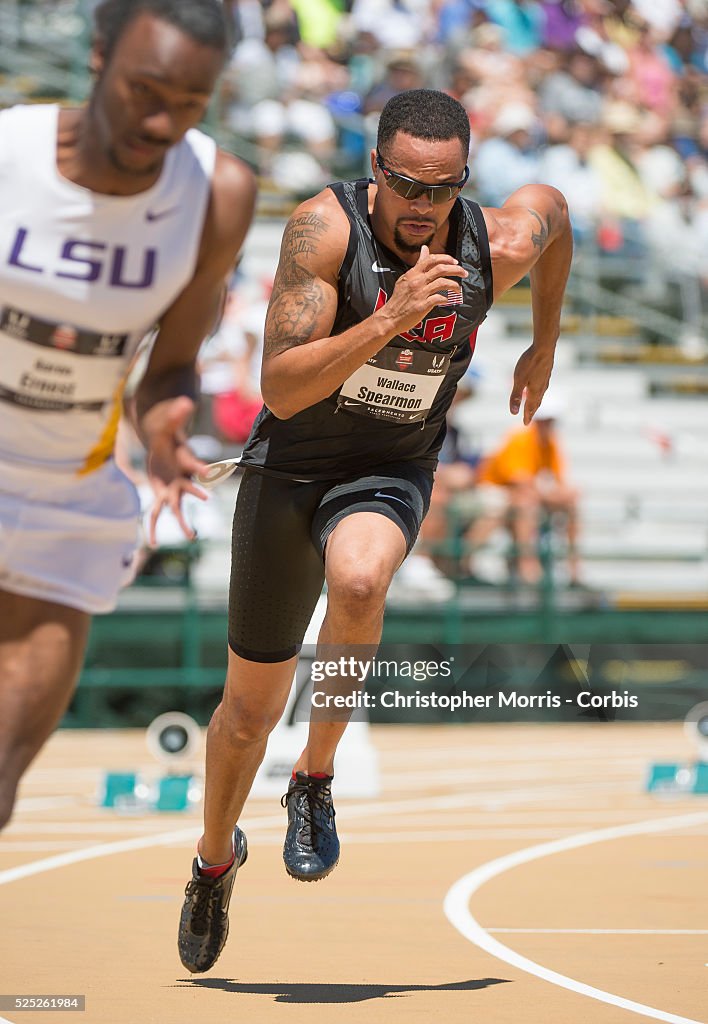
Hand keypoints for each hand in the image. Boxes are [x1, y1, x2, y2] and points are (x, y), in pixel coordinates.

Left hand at [141, 396, 207, 544]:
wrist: (161, 451)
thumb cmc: (166, 439)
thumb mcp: (167, 427)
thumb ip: (175, 417)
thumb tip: (185, 401)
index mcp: (185, 462)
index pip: (194, 464)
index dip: (201, 468)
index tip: (208, 472)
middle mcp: (182, 478)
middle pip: (189, 488)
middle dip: (196, 493)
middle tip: (206, 498)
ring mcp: (172, 489)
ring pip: (177, 508)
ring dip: (182, 522)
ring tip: (191, 537)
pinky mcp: (162, 495)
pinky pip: (157, 513)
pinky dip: (153, 526)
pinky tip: (150, 542)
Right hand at [374, 245, 467, 335]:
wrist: (390, 317)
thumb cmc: (399, 299)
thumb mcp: (406, 278)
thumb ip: (418, 264)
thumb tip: (424, 249)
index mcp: (413, 273)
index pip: (432, 259)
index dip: (446, 258)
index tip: (455, 262)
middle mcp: (417, 281)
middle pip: (440, 269)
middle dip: (456, 270)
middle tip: (464, 273)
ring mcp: (419, 293)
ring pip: (442, 283)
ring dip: (454, 285)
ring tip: (458, 288)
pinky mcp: (422, 305)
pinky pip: (439, 298)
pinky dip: (446, 298)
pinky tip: (447, 300)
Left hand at [509, 345, 553, 423]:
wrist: (545, 346)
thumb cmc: (530, 363)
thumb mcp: (519, 380)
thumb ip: (516, 396)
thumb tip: (513, 413)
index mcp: (535, 392)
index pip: (530, 408)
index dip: (527, 416)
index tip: (525, 424)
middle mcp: (542, 388)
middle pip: (537, 403)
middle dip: (532, 411)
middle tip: (528, 418)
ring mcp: (545, 379)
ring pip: (540, 395)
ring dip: (536, 403)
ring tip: (533, 406)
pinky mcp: (547, 372)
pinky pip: (543, 387)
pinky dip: (539, 393)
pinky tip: (538, 389)